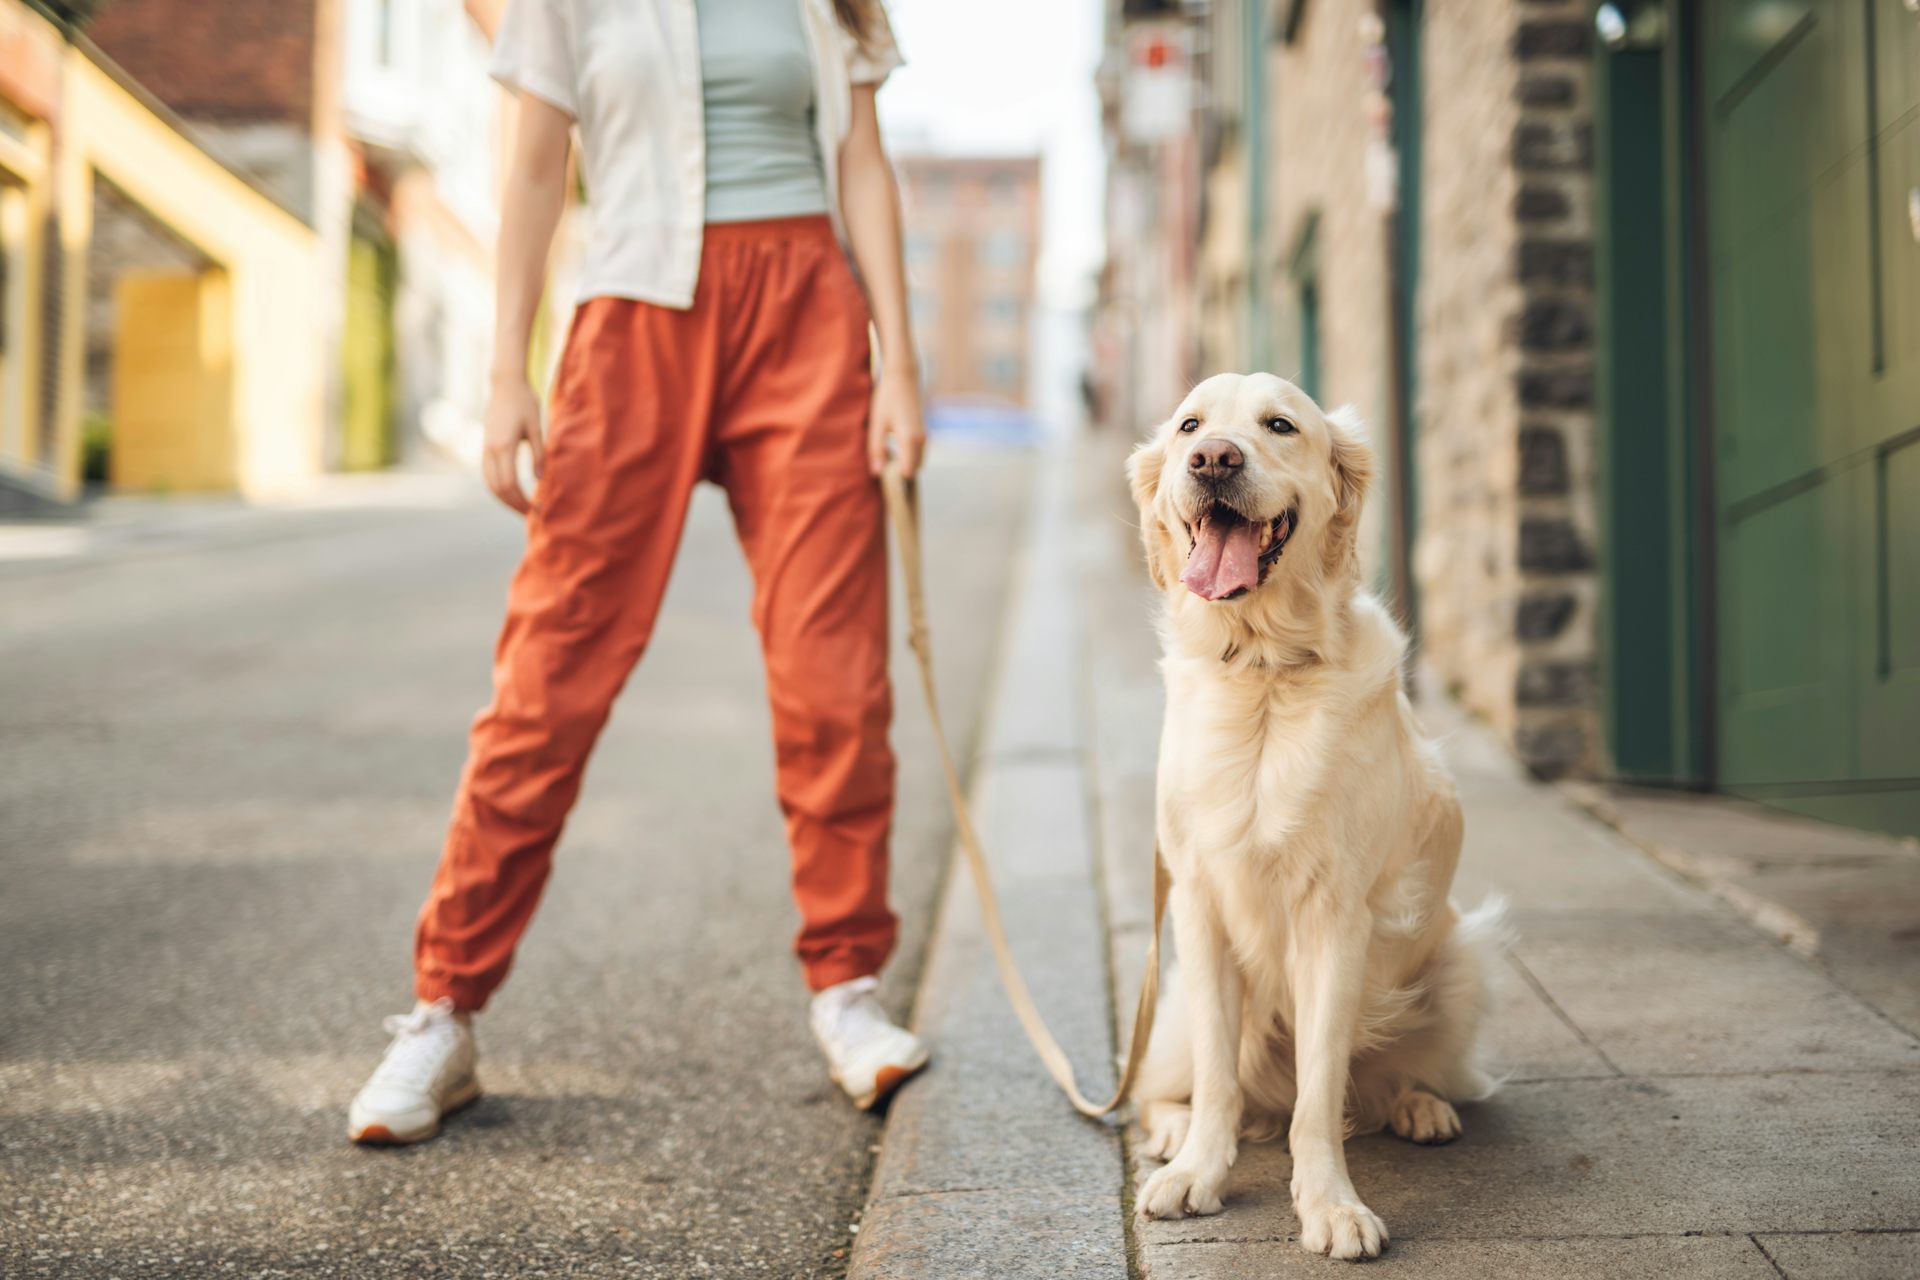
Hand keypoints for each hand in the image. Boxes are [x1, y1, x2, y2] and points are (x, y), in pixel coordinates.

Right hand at [482, 376, 545, 513]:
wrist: (505, 384)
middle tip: (530, 515)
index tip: (536, 509)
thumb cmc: (524, 402)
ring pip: (489, 484)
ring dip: (504, 499)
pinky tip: (512, 492)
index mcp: (503, 446)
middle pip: (497, 489)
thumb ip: (539, 454)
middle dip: (513, 505)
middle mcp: (489, 450)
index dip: (521, 501)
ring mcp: (484, 449)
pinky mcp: (485, 447)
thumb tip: (540, 480)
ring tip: (521, 507)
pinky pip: (488, 474)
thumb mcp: (537, 427)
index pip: (509, 484)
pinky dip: (498, 488)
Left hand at [868, 368, 926, 478]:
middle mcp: (922, 440)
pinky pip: (917, 453)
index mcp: (910, 439)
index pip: (907, 472)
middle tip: (882, 471)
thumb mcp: (877, 423)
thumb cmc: (887, 398)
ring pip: (917, 461)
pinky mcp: (923, 432)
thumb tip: (877, 473)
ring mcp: (925, 436)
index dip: (895, 478)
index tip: (882, 477)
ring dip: (904, 465)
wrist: (904, 376)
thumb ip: (876, 449)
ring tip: (886, 461)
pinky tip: (893, 451)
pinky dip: (908, 457)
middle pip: (913, 469)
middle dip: (900, 474)